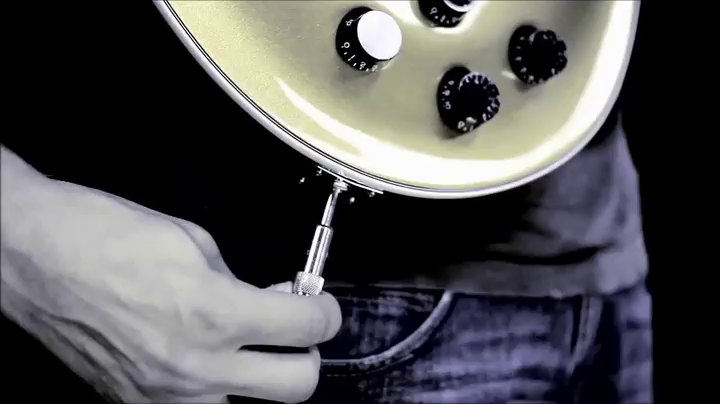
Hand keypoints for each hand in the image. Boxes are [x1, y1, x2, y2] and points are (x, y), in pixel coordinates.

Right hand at [0, 149, 341, 402]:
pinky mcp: (135, 403)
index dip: (325, 312)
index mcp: (215, 312)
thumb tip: (269, 297)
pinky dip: (213, 385)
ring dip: (260, 378)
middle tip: (293, 331)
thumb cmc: (101, 235)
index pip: (306, 326)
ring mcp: (165, 394)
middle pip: (297, 386)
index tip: (321, 306)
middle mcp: (196, 364)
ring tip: (245, 345)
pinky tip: (201, 356)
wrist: (31, 256)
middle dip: (306, 355)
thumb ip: (240, 279)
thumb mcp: (191, 241)